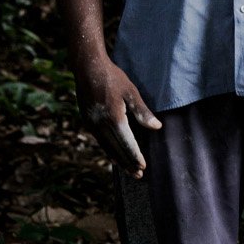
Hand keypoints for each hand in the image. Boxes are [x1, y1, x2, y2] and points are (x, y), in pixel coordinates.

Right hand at [74, 56, 161, 175]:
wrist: (87, 68)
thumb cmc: (113, 78)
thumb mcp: (131, 92)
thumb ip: (142, 111)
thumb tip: (156, 127)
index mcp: (113, 117)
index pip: (126, 143)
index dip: (135, 156)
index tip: (143, 167)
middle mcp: (100, 124)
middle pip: (116, 149)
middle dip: (127, 163)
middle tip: (138, 175)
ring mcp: (92, 123)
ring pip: (106, 147)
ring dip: (118, 160)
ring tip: (128, 170)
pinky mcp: (87, 121)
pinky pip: (100, 141)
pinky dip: (108, 150)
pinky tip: (114, 156)